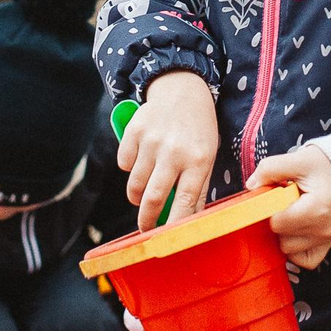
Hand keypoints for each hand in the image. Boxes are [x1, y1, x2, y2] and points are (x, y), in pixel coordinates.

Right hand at [122, 71, 220, 224]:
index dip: (173, 226)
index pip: (185, 203)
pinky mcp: (134, 131)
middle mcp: (174, 152)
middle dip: (146, 220)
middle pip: (153, 198)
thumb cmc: (198, 130)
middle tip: (145, 227)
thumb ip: (197, 188)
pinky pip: (124, 164)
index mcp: (198, 161)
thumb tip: (187, 222)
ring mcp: (152, 141)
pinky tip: (141, 160)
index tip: (166, 240)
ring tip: (143, 193)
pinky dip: (129, 169)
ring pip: (135, 185)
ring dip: (136, 195)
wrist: (183, 90)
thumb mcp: (207, 156)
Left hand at [249, 144, 330, 269]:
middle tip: (285, 203)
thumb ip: (270, 169)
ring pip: (289, 250)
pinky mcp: (328, 245)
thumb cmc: (325, 167)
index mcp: (317, 209)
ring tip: (292, 214)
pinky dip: (296, 250)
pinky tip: (295, 232)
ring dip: (285, 234)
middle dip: (278, 220)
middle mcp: (323, 229)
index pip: (277, 222)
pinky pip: (305, 261)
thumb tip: (251, 185)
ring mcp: (327, 239)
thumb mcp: (297, 160)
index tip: (275, 197)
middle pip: (281, 237)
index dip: (270, 209)